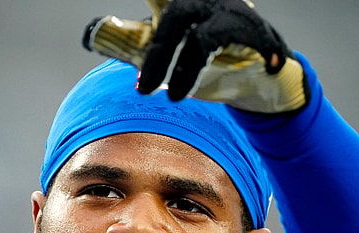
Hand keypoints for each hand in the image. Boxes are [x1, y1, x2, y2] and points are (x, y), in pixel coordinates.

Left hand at [83, 0, 306, 113]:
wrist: (254, 74)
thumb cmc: (203, 59)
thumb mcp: (163, 51)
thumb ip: (130, 42)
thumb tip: (91, 35)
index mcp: (174, 3)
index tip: (101, 27)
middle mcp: (199, 1)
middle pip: (170, 19)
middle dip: (157, 58)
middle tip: (143, 90)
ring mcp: (226, 12)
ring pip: (201, 40)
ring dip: (187, 73)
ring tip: (176, 98)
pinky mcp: (251, 27)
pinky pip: (249, 41)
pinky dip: (258, 55)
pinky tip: (267, 67)